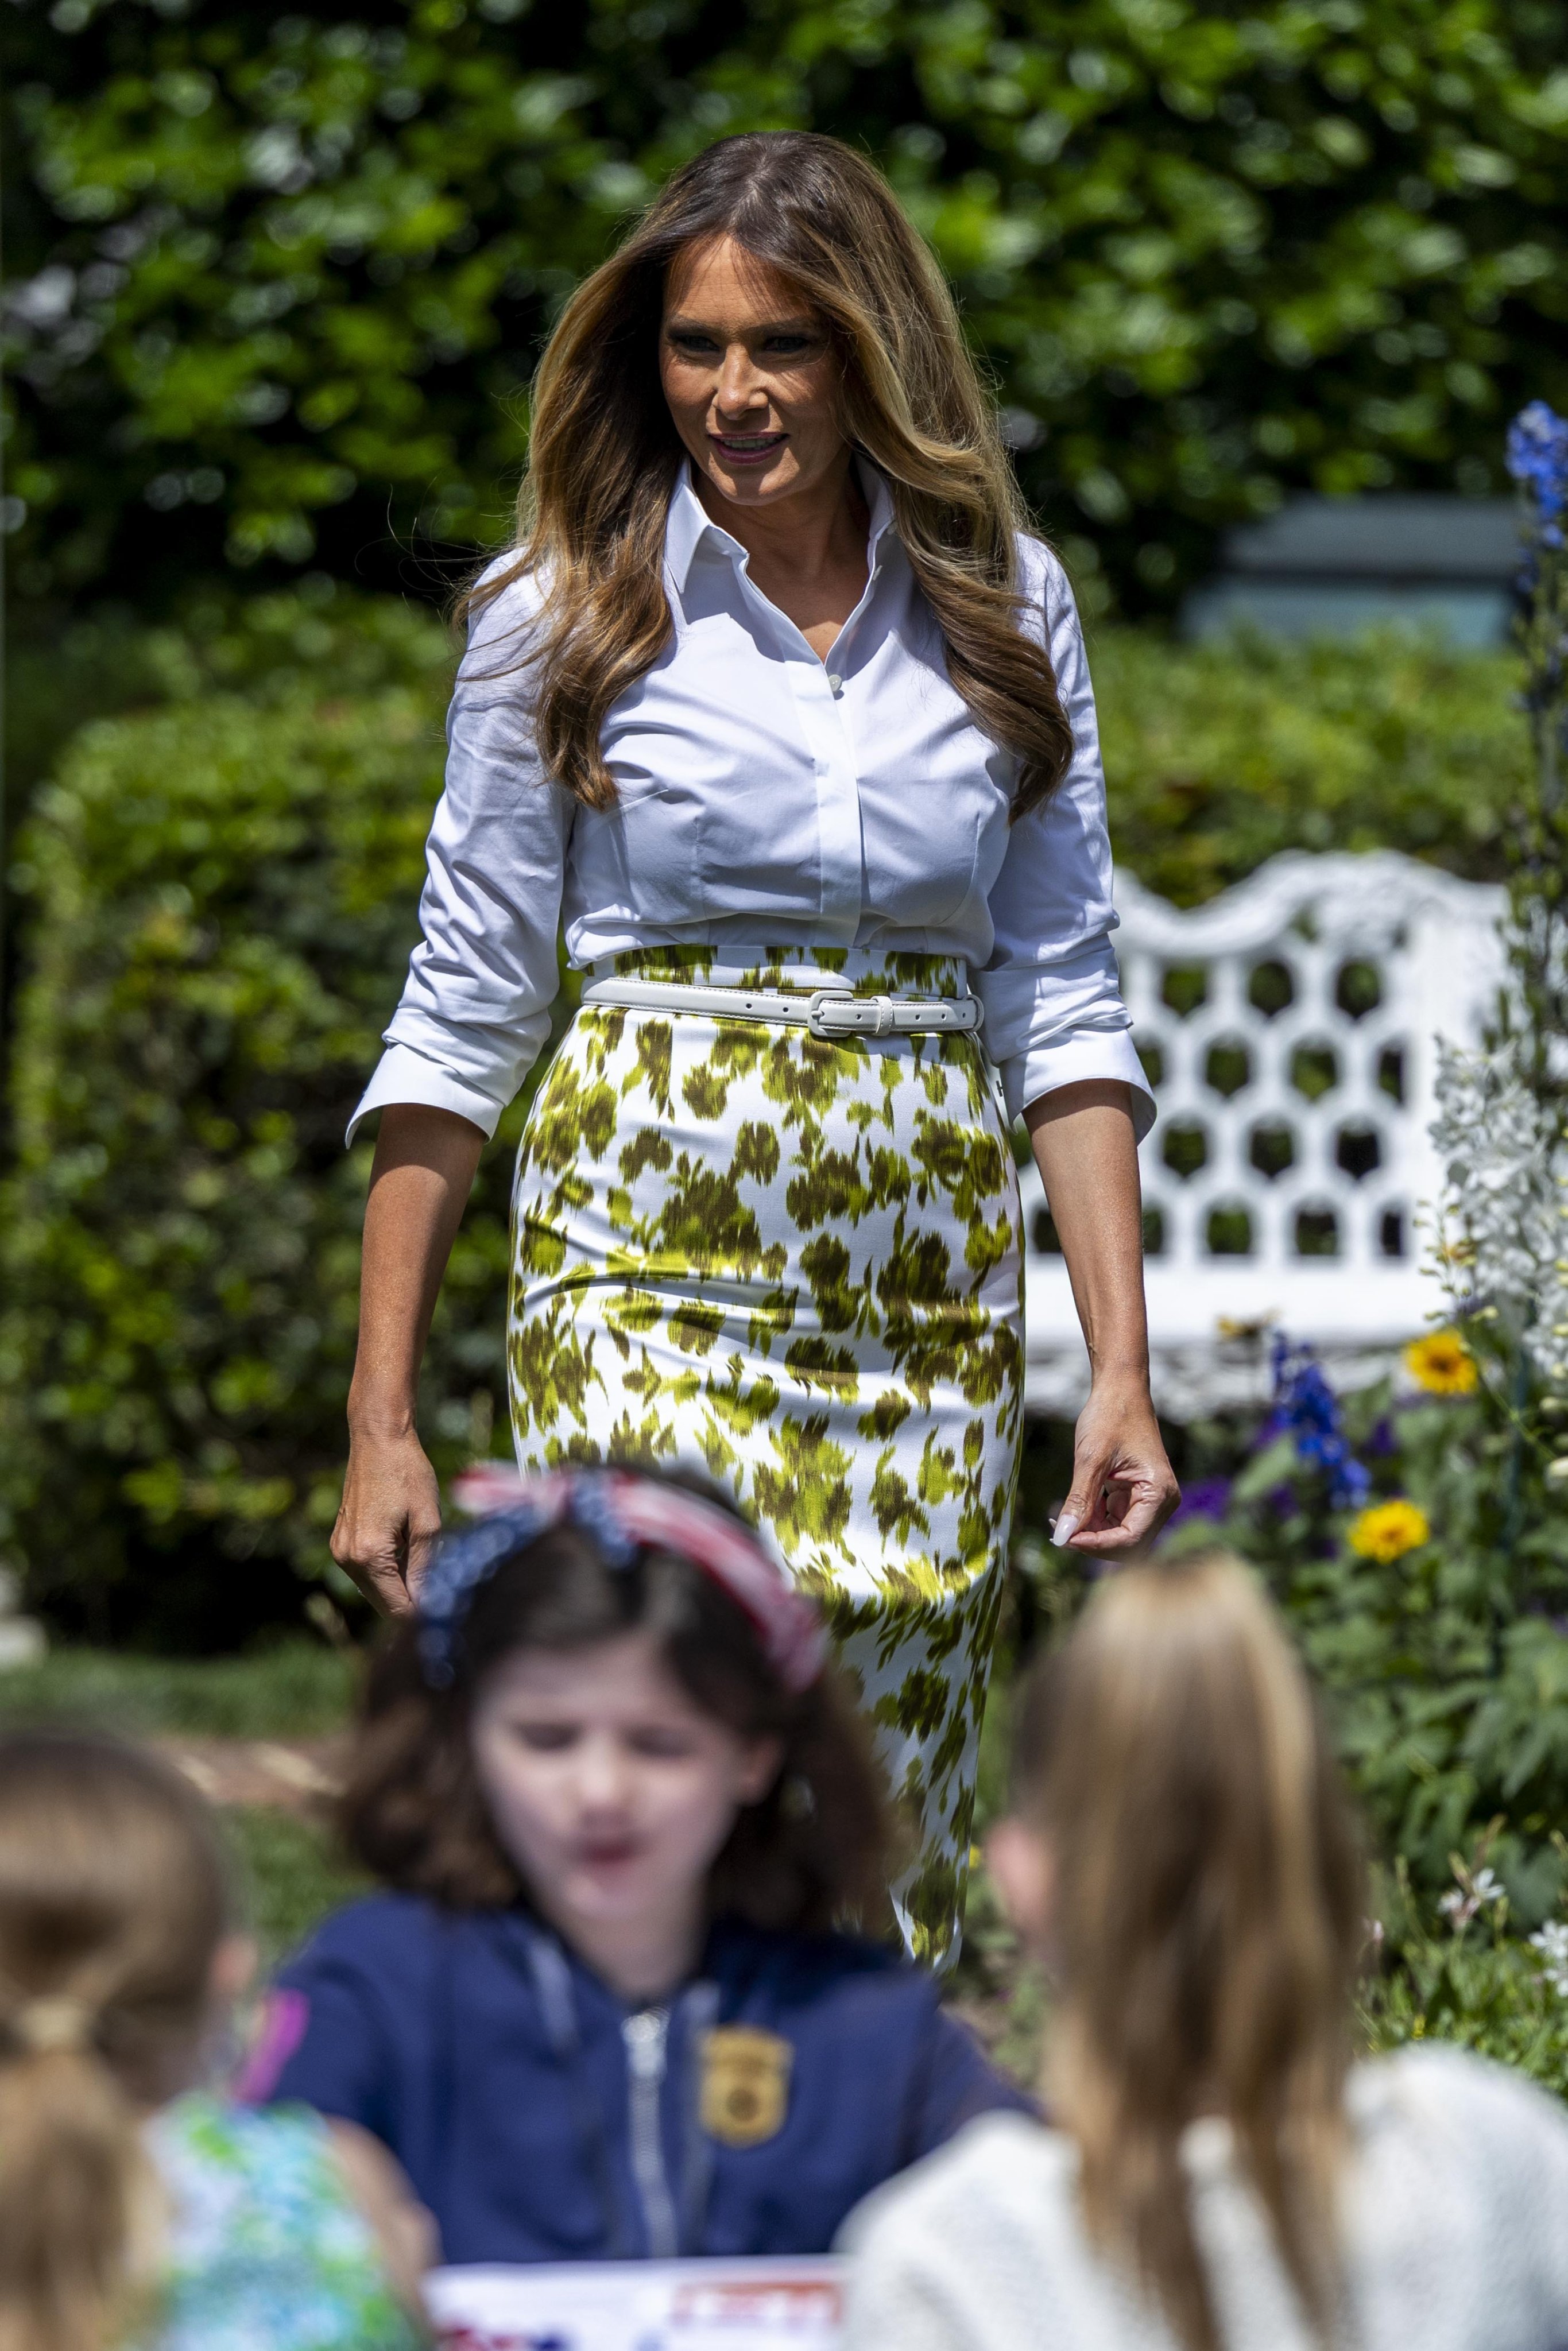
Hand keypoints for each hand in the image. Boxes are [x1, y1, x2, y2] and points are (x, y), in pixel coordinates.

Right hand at [331, 1425, 442, 1614]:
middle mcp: (348, 1558)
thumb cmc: (408, 1473)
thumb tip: (429, 1604)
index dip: (424, 1615)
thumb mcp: (428, 1521)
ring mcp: (340, 1550)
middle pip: (383, 1603)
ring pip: (374, 1590)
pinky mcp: (340, 1541)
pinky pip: (366, 1572)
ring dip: (399, 1589)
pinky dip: (387, 1573)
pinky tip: (410, 1557)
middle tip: (444, 1596)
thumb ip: (426, 1566)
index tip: (448, 1614)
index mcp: (369, 1555)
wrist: (378, 1439)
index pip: (397, 1607)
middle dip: (412, 1604)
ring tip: (430, 1572)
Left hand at [1054, 1374, 1178, 1557]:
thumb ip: (1079, 1501)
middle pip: (1128, 1545)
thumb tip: (1062, 1538)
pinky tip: (1071, 1513)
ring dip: (1091, 1534)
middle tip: (1058, 1531)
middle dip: (1093, 1543)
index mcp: (1159, 1493)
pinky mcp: (1136, 1497)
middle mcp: (1161, 1502)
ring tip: (1059, 1520)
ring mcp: (1150, 1501)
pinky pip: (1115, 1523)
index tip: (1064, 1538)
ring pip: (1120, 1537)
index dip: (1096, 1545)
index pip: (1130, 1539)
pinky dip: (1093, 1523)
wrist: (1120, 1389)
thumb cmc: (1110, 1416)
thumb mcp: (1090, 1459)